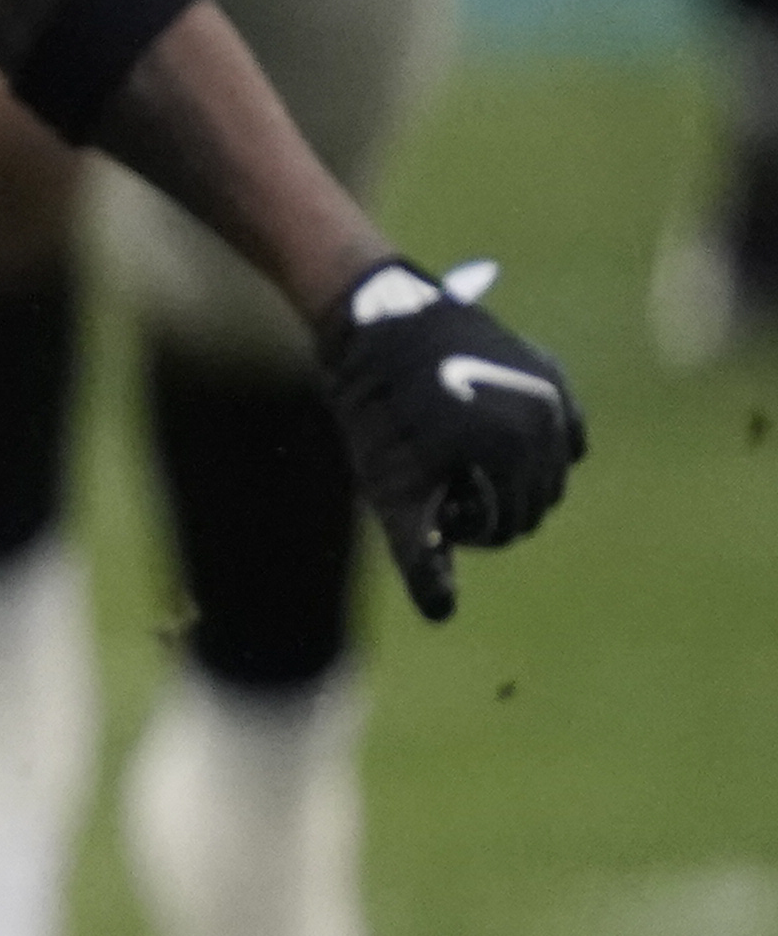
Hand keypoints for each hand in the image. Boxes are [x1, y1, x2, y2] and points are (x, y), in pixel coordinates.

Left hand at [312, 256, 586, 619]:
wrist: (375, 321)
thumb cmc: (376, 411)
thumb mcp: (390, 488)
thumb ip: (419, 553)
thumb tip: (442, 613)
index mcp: (515, 452)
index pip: (510, 526)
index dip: (467, 528)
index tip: (430, 503)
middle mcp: (548, 420)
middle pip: (536, 499)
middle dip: (494, 504)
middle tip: (442, 482)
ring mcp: (555, 392)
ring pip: (552, 469)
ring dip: (515, 477)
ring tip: (460, 458)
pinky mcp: (550, 370)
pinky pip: (560, 429)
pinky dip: (534, 445)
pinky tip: (485, 435)